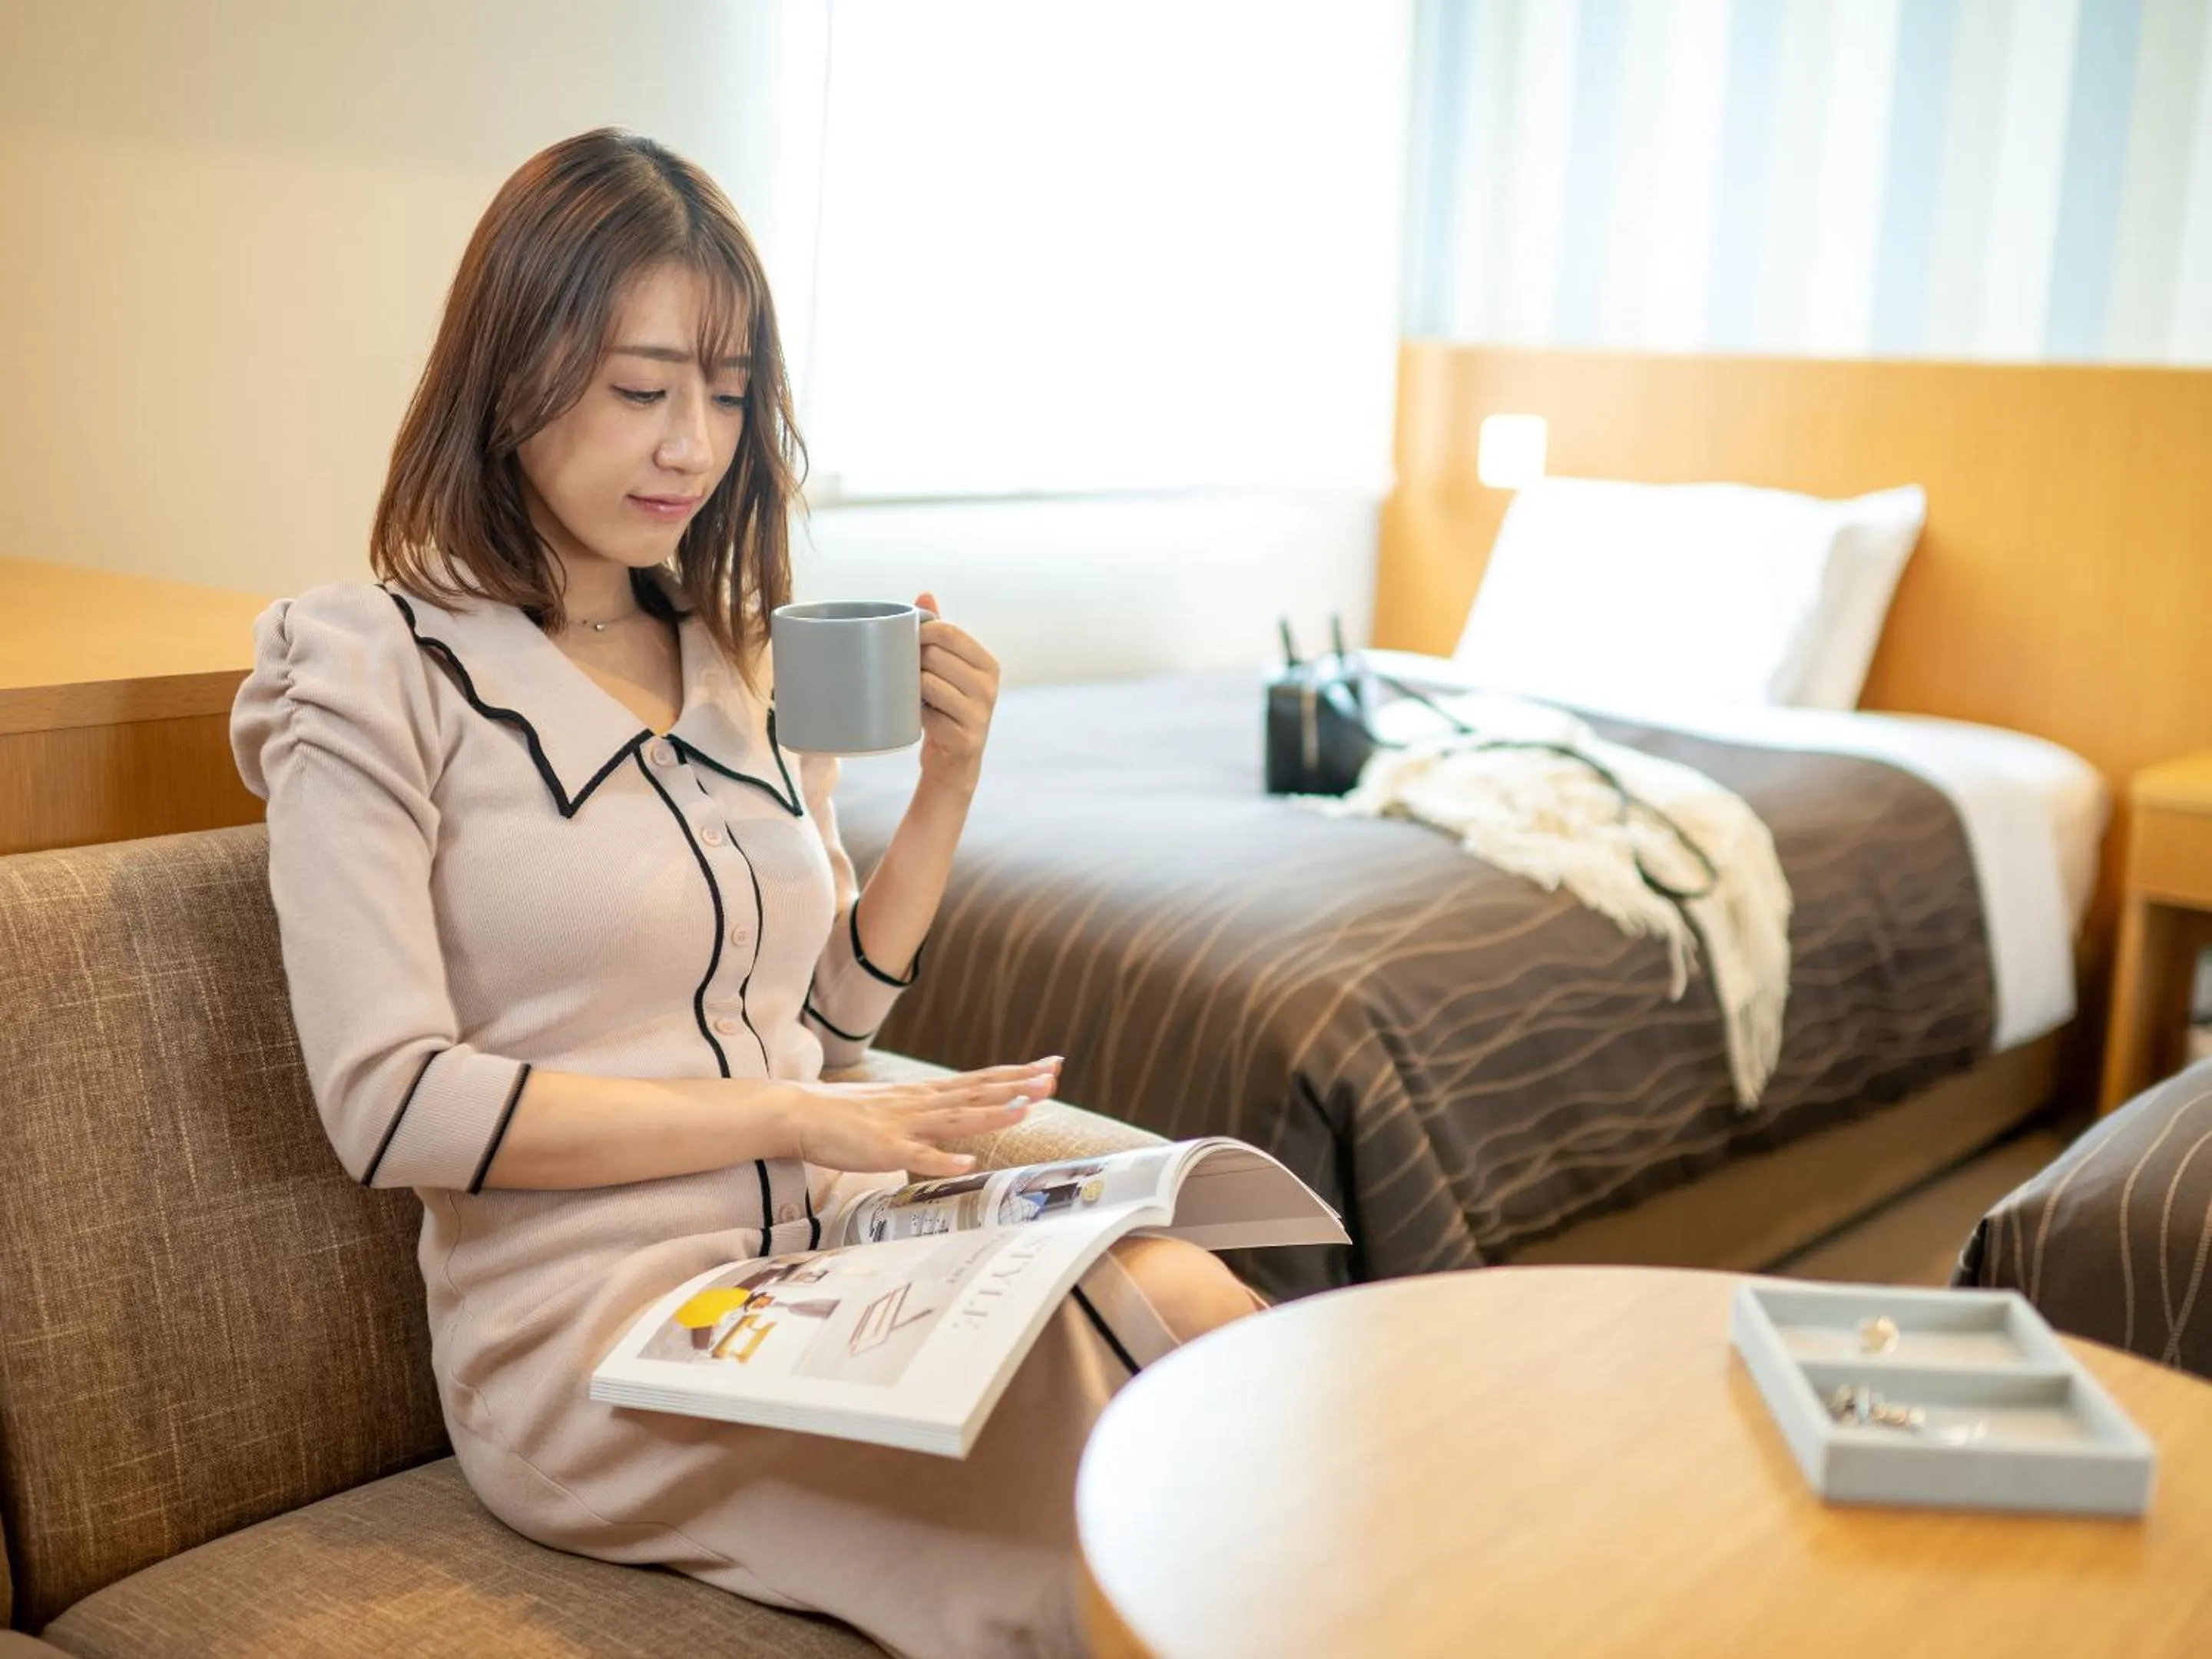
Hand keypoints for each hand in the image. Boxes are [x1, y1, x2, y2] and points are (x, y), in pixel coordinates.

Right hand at [786, 1057, 1062, 1176]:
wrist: (800, 1112)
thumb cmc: (848, 1115)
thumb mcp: (898, 1107)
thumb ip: (929, 1112)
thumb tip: (959, 1116)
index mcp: (927, 1094)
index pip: (981, 1080)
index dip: (1017, 1075)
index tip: (1051, 1065)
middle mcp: (922, 1103)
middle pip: (978, 1093)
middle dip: (1017, 1086)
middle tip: (1054, 1077)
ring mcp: (904, 1125)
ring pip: (956, 1119)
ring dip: (991, 1115)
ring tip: (1026, 1110)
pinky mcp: (884, 1149)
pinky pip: (917, 1157)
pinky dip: (943, 1161)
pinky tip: (967, 1164)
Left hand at [914, 591, 998, 796]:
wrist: (954, 762)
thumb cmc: (946, 707)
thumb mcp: (948, 669)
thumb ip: (940, 632)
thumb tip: (925, 594)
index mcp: (988, 664)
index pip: (949, 633)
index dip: (920, 634)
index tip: (906, 643)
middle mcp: (989, 686)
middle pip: (935, 655)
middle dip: (913, 662)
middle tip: (906, 674)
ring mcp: (979, 713)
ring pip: (928, 683)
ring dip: (911, 688)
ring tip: (911, 696)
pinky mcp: (964, 737)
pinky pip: (926, 713)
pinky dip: (915, 713)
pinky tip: (918, 717)